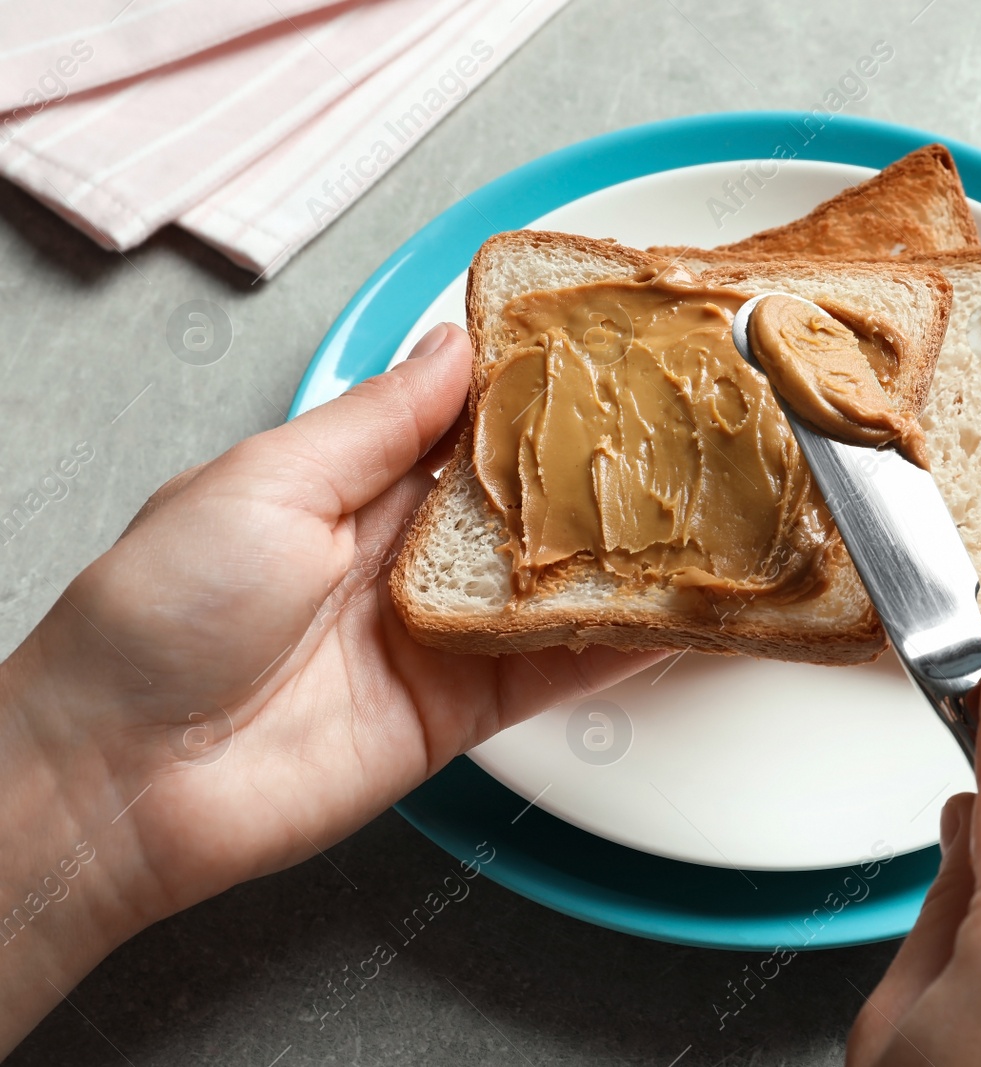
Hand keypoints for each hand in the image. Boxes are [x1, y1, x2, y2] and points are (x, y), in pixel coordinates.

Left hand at [0, 324, 657, 1050]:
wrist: (125, 779)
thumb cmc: (160, 613)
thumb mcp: (266, 480)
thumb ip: (378, 422)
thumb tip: (454, 345)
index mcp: (351, 482)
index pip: (467, 421)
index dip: (535, 388)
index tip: (607, 350)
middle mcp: (405, 554)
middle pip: (525, 501)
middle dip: (598, 465)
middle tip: (683, 424)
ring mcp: (440, 632)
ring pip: (554, 582)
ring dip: (622, 553)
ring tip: (707, 510)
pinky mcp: (463, 707)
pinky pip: (555, 669)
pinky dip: (616, 644)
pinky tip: (674, 614)